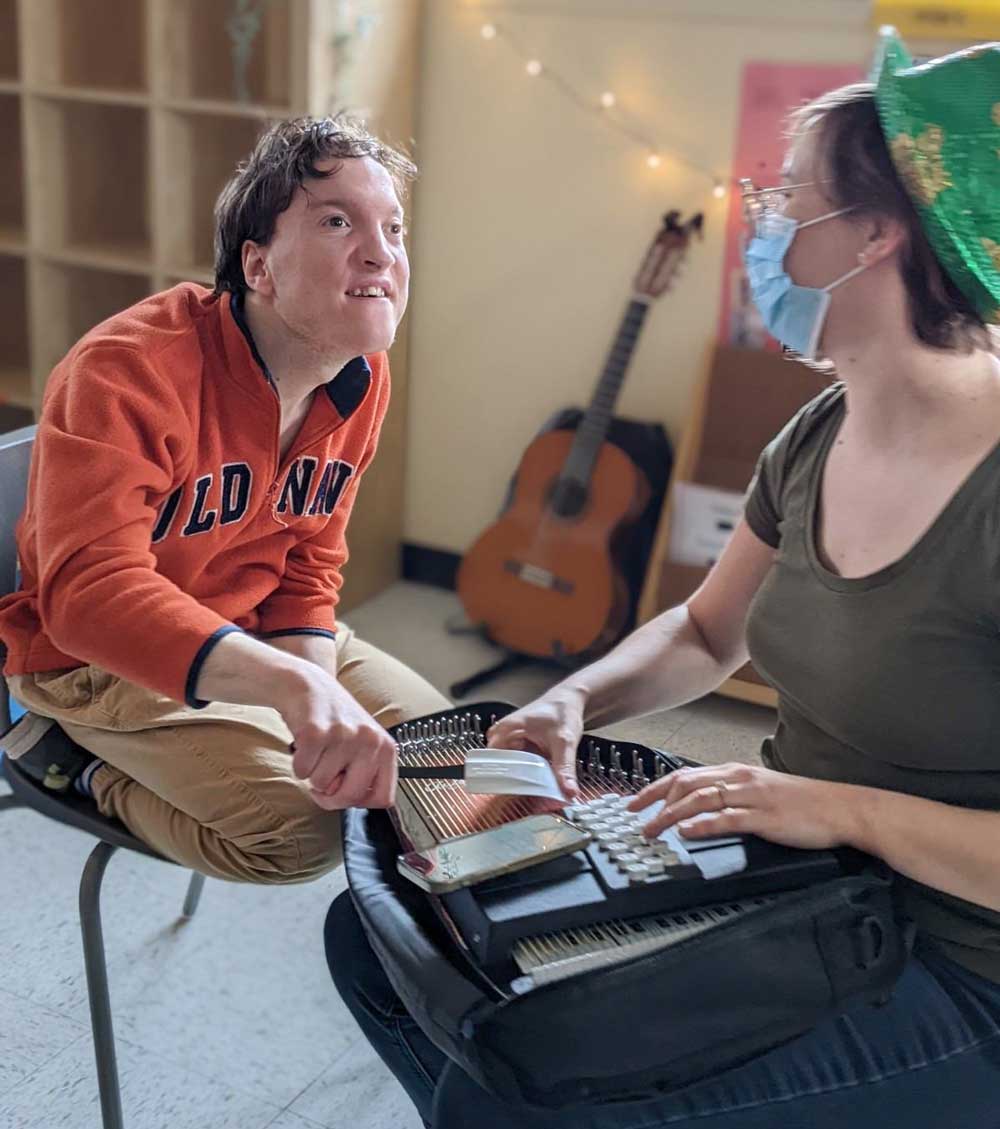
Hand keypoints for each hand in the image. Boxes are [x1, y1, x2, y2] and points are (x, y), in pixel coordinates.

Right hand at [281, 668, 397, 809]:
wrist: (308, 686)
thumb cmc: (335, 720)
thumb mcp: (363, 745)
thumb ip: (362, 776)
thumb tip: (347, 800)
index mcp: (386, 747)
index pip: (383, 798)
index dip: (360, 802)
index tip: (347, 792)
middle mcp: (369, 741)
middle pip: (350, 798)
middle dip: (330, 795)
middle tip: (324, 774)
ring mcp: (343, 736)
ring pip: (321, 785)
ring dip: (313, 773)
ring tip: (318, 748)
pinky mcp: (316, 733)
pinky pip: (302, 772)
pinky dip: (298, 763)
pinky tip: (305, 744)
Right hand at [486, 690, 584, 798]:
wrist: (570, 700)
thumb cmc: (562, 711)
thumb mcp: (565, 741)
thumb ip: (565, 768)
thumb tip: (568, 791)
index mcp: (507, 729)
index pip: (492, 760)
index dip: (501, 779)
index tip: (514, 793)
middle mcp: (504, 734)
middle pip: (501, 765)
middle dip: (514, 781)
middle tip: (528, 793)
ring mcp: (511, 739)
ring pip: (510, 766)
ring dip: (521, 777)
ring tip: (534, 786)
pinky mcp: (519, 745)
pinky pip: (518, 763)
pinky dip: (527, 771)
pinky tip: (538, 778)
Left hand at [628, 762, 858, 851]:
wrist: (840, 807)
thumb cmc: (802, 802)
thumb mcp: (759, 790)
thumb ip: (730, 795)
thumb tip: (699, 808)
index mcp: (735, 772)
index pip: (684, 775)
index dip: (655, 787)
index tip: (635, 801)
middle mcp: (739, 779)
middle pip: (684, 783)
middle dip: (654, 799)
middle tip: (633, 816)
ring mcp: (751, 796)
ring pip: (700, 799)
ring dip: (670, 815)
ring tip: (652, 829)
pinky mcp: (764, 817)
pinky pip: (727, 818)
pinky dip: (702, 824)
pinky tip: (686, 832)